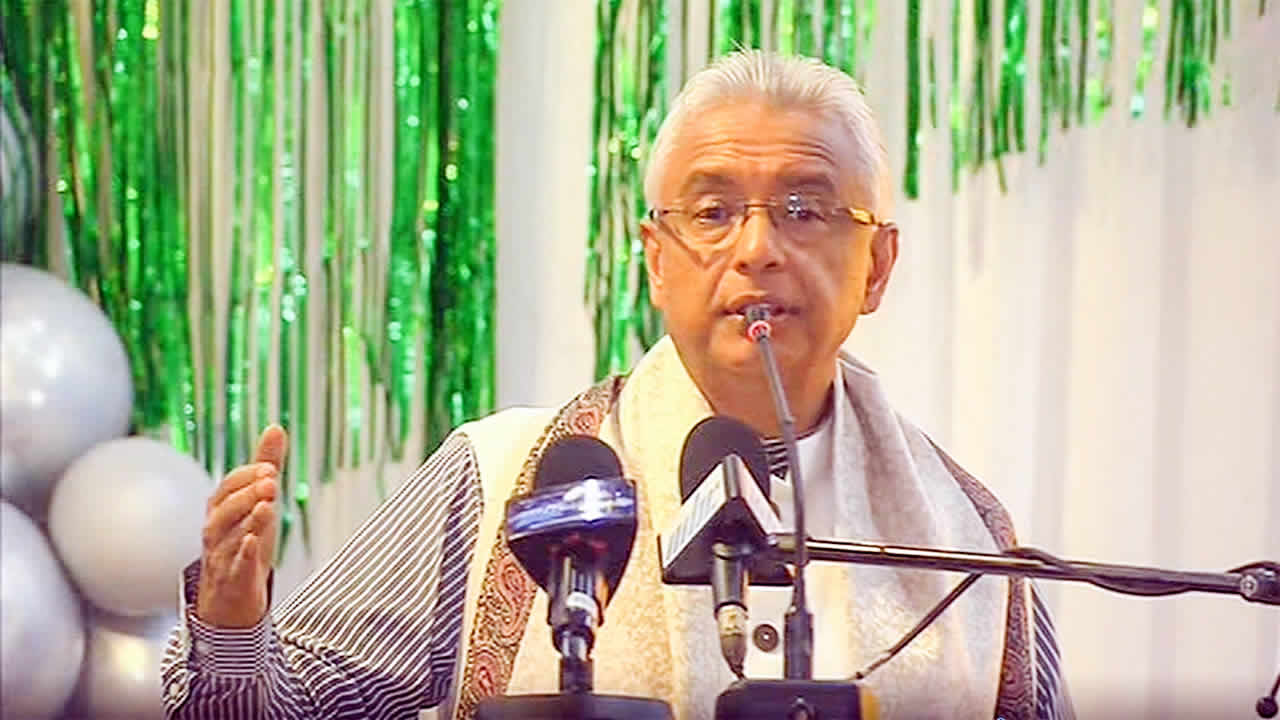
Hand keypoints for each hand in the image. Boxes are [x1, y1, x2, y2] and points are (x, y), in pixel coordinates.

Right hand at [195, 425, 287, 627]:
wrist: (230, 598)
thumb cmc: (243, 542)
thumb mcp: (259, 500)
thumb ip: (265, 465)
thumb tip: (275, 428)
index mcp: (221, 509)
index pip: (227, 487)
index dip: (246, 476)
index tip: (269, 467)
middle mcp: (216, 531)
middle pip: (224, 509)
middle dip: (247, 493)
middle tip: (271, 481)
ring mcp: (222, 556)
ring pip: (228, 536)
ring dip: (248, 519)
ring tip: (267, 505)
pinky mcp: (233, 580)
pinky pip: (234, 566)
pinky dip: (243, 554)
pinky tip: (254, 542)